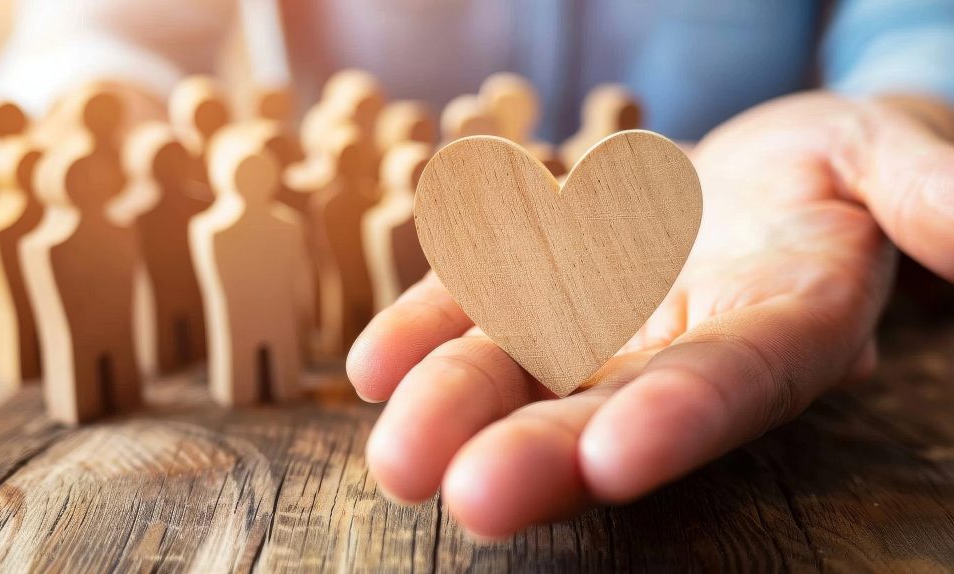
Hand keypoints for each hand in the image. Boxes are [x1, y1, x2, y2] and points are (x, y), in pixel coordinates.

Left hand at [346, 91, 953, 537]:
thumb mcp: (886, 159)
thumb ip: (924, 198)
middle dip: (545, 451)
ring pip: (523, 369)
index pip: (733, 382)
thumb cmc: (834, 168)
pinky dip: (424, 329)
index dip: (681, 419)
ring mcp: (596, 320)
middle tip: (473, 497)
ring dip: (457, 405)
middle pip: (609, 405)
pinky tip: (374, 364)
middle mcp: (673, 346)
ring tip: (399, 453)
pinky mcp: (536, 282)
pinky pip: (473, 306)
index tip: (618, 458)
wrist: (752, 174)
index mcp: (776, 326)